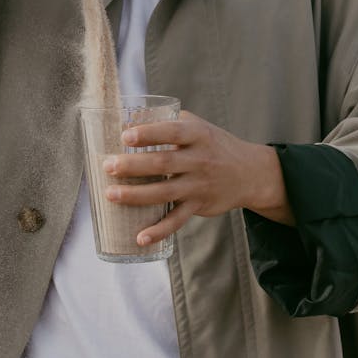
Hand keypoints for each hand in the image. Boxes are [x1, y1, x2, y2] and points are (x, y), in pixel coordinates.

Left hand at [102, 111, 294, 246]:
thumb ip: (166, 122)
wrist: (249, 172)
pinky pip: (177, 221)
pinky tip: (140, 237)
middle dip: (133, 166)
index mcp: (198, 135)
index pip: (172, 132)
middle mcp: (200, 160)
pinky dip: (159, 231)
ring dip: (136, 196)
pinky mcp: (199, 206)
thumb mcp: (196, 125)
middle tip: (108, 166)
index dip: (148, 133)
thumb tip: (127, 119)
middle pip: (163, 163)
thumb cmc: (213, 143)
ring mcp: (199, 185)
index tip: (125, 136)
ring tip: (111, 194)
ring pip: (165, 193)